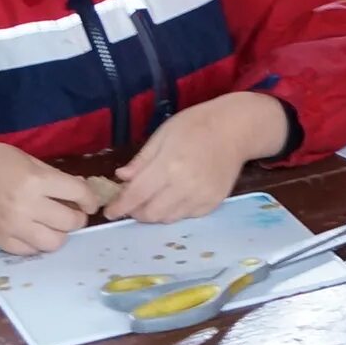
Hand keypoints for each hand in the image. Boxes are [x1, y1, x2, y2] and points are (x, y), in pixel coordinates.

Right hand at [0, 140, 106, 253]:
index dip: (89, 199)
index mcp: (35, 181)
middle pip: (71, 222)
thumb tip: (80, 188)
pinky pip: (30, 252)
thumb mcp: (25, 158)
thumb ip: (53, 175)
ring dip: (59, 234)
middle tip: (71, 212)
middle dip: (77, 217)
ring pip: (54, 243)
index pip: (79, 194)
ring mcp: (12, 227)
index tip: (88, 201)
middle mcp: (26, 206)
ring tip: (53, 225)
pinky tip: (34, 232)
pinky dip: (37, 244)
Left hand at [113, 90, 289, 224]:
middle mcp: (185, 186)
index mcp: (168, 165)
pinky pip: (187, 216)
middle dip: (135, 212)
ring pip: (168, 219)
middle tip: (131, 204)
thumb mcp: (163, 134)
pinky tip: (174, 198)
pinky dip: (175, 212)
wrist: (236, 129)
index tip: (109, 212)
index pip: (136, 195)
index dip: (119, 206)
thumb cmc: (196, 125)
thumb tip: (122, 179)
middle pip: (150, 213)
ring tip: (152, 201)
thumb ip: (142, 160)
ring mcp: (202, 197)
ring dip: (154, 214)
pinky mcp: (214, 202)